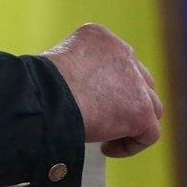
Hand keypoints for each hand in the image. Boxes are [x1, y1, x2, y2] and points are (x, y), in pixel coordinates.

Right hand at [42, 24, 163, 157]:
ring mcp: (136, 81)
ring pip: (150, 105)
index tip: (89, 104)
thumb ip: (76, 74)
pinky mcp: (141, 109)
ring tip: (106, 138)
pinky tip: (106, 149)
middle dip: (125, 102)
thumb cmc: (36, 89)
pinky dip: (132, 145)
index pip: (116, 62)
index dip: (107, 87)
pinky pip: (150, 133)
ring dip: (131, 124)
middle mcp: (123, 52)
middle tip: (102, 121)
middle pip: (138, 81)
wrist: (44, 99)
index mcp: (100, 37)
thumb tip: (80, 97)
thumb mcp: (56, 68)